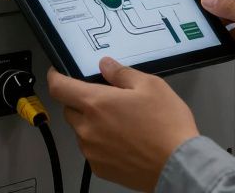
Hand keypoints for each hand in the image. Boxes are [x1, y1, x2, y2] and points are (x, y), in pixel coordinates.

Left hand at [47, 58, 198, 191]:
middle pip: (70, 109)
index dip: (55, 77)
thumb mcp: (150, 86)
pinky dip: (101, 143)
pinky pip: (92, 150)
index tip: (57, 73)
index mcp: (96, 103)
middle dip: (82, 101)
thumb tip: (106, 65)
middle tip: (107, 100)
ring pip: (81, 130)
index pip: (59, 87)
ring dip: (92, 123)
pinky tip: (124, 141)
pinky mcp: (100, 168)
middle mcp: (87, 128)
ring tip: (122, 124)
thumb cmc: (167, 126)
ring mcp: (92, 151)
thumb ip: (122, 73)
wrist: (178, 165)